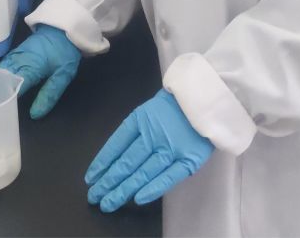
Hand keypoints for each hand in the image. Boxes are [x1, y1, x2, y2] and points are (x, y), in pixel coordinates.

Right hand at [0, 25, 80, 118]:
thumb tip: (35, 115)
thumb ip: (49, 94)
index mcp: (30, 68)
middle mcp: (18, 61)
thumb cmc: (65, 53)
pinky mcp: (15, 53)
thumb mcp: (63, 76)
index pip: (13, 88)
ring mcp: (15, 55)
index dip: (6, 100)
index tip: (1, 112)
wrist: (64, 28)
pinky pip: (2, 66)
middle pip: (1, 80)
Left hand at [85, 89, 213, 211]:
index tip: (91, 178)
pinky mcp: (188, 160)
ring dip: (123, 189)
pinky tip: (137, 198)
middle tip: (94, 197)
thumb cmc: (176, 104)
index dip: (102, 163)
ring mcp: (170, 148)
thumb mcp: (149, 109)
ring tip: (107, 202)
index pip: (115, 145)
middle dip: (108, 182)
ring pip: (142, 172)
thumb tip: (117, 157)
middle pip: (126, 162)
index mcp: (140, 120)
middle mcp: (152, 135)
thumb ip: (135, 130)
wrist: (208, 98)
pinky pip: (168, 177)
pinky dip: (152, 188)